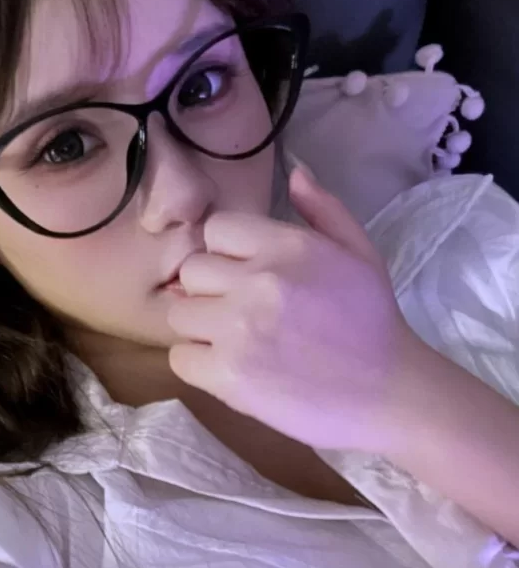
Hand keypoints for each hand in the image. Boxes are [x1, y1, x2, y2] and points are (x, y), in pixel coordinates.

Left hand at [167, 164, 425, 452]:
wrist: (390, 394)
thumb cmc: (373, 322)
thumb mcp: (359, 253)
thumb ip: (324, 210)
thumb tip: (296, 173)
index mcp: (287, 247)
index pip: (216, 230)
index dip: (227, 254)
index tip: (247, 277)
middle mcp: (257, 282)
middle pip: (191, 272)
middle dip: (211, 291)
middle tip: (241, 314)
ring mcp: (238, 330)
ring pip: (178, 314)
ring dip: (201, 329)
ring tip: (236, 343)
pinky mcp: (228, 375)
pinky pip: (179, 358)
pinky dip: (199, 365)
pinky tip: (232, 369)